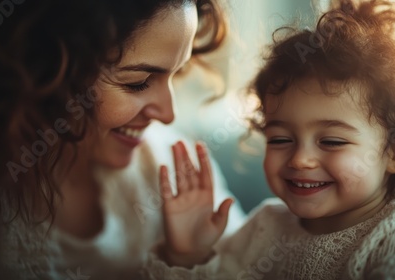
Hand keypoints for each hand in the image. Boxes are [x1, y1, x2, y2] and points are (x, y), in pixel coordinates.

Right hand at [159, 141, 232, 266]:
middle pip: (190, 171)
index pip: (205, 174)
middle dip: (187, 156)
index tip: (201, 145)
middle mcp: (193, 194)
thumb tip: (230, 199)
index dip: (203, 159)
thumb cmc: (205, 239)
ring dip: (177, 161)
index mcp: (207, 196)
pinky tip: (163, 167)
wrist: (188, 252)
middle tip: (182, 141)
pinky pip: (166, 190)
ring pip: (179, 176)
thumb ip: (223, 214)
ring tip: (174, 146)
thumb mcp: (218, 227)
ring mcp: (181, 198)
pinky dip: (165, 179)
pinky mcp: (169, 206)